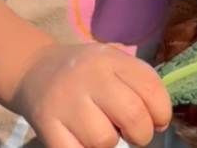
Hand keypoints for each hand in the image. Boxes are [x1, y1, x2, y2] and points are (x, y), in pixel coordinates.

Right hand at [11, 42, 171, 147]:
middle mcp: (87, 76)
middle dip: (141, 134)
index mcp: (109, 59)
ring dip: (108, 144)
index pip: (151, 89)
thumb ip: (139, 84)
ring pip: (104, 141)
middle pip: (132, 115)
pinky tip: (81, 140)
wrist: (34, 70)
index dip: (162, 113)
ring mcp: (64, 101)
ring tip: (100, 131)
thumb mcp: (112, 63)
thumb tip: (160, 122)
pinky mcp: (46, 124)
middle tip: (132, 133)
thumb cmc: (85, 73)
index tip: (155, 120)